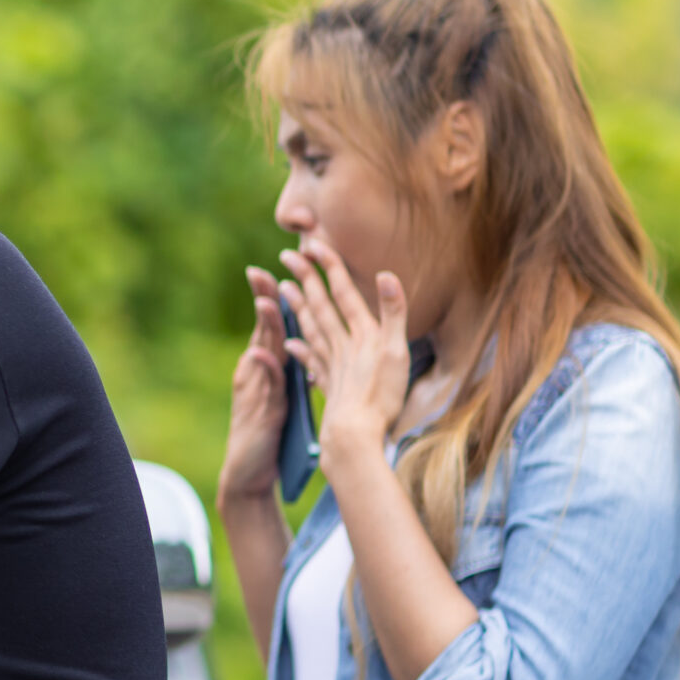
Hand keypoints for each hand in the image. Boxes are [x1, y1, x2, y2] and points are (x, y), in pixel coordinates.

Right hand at [220, 264, 292, 506]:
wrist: (251, 473)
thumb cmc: (272, 436)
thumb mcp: (284, 399)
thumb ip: (290, 376)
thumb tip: (307, 355)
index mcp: (267, 368)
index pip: (272, 327)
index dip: (273, 299)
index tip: (275, 273)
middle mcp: (256, 374)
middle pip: (262, 330)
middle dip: (262, 300)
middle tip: (260, 272)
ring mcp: (255, 391)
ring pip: (260, 352)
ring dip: (262, 327)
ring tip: (265, 302)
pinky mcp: (258, 411)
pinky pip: (261, 386)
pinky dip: (263, 369)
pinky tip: (262, 354)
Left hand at [278, 237, 410, 465]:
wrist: (354, 435)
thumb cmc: (380, 396)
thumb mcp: (396, 351)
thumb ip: (393, 313)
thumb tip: (385, 274)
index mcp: (361, 334)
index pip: (342, 292)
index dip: (329, 267)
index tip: (312, 243)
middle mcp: (343, 345)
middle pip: (320, 306)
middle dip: (305, 279)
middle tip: (287, 257)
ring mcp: (333, 365)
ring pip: (311, 329)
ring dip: (297, 307)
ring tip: (282, 289)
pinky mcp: (330, 386)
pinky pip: (311, 362)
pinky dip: (300, 350)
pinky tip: (290, 344)